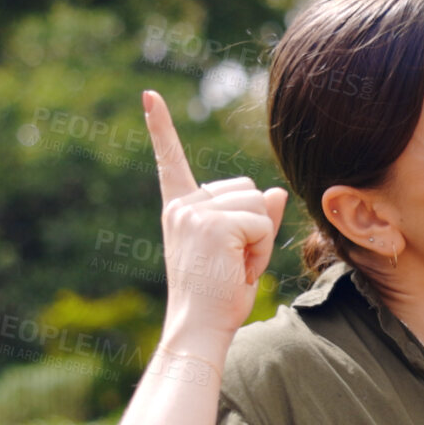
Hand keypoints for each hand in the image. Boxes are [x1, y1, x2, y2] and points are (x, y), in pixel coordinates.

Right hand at [143, 89, 285, 341]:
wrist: (199, 328)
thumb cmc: (219, 298)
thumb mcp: (241, 252)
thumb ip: (256, 219)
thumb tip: (273, 191)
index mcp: (180, 210)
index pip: (172, 163)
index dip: (161, 129)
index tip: (150, 96)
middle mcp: (182, 206)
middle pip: (247, 190)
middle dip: (254, 227)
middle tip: (234, 263)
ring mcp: (194, 212)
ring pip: (257, 205)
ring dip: (259, 239)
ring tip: (236, 267)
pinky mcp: (212, 224)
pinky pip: (261, 223)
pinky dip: (261, 249)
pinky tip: (239, 269)